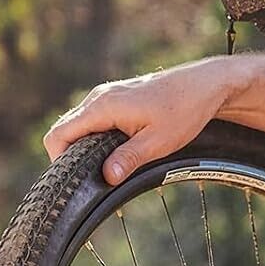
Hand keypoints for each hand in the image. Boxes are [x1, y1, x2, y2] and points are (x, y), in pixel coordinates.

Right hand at [44, 57, 245, 183]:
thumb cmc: (185, 110)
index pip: (59, 134)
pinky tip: (116, 152)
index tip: (76, 180)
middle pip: (64, 130)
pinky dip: (96, 137)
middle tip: (91, 181)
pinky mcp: (117, 97)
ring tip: (106, 168)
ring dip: (84, 147)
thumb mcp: (159, 141)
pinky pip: (93, 119)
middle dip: (70, 156)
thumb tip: (106, 177)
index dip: (59, 160)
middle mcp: (98, 98)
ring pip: (79, 125)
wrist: (205, 85)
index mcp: (102, 107)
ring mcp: (107, 95)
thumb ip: (129, 158)